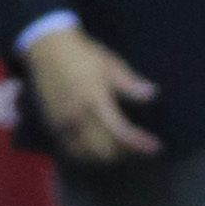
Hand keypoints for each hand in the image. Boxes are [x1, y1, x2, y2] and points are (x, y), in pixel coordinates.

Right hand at [28, 21, 161, 164]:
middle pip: (104, 150)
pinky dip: (85, 153)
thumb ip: (130, 84)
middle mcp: (77, 116)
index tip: (156, 147)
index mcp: (94, 99)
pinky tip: (96, 147)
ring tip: (119, 149)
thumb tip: (153, 94)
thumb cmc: (83, 55)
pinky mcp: (52, 125)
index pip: (120, 131)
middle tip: (138, 147)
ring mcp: (62, 123)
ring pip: (86, 154)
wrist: (48, 48)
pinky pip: (70, 149)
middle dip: (124, 153)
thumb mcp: (110, 65)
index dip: (139, 143)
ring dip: (104, 156)